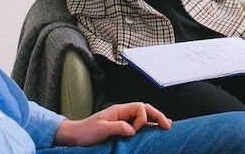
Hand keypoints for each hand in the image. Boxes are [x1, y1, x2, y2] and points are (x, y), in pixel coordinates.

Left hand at [53, 102, 171, 145]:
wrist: (76, 135)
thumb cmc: (86, 131)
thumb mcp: (101, 129)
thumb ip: (118, 127)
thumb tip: (133, 130)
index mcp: (119, 110)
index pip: (140, 107)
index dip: (142, 118)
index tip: (135, 131)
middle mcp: (123, 113)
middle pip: (145, 110)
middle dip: (157, 116)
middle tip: (167, 125)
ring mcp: (124, 119)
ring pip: (144, 117)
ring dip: (155, 120)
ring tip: (167, 126)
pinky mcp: (122, 127)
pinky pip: (139, 125)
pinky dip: (149, 127)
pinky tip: (155, 130)